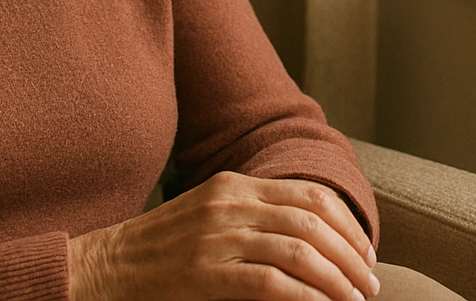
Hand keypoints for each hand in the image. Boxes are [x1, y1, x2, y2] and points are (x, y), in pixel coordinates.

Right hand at [68, 171, 378, 300]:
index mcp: (233, 185)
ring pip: (299, 251)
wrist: (105, 268)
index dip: (347, 226)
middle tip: (370, 285)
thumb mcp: (208, 215)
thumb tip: (311, 238)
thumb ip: (253, 216)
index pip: (309, 195)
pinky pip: (270, 284)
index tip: (365, 254)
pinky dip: (306, 298)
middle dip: (351, 256)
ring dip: (337, 280)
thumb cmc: (161, 249)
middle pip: (312, 222)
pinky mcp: (204, 275)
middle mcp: (228, 204)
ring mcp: (215, 238)